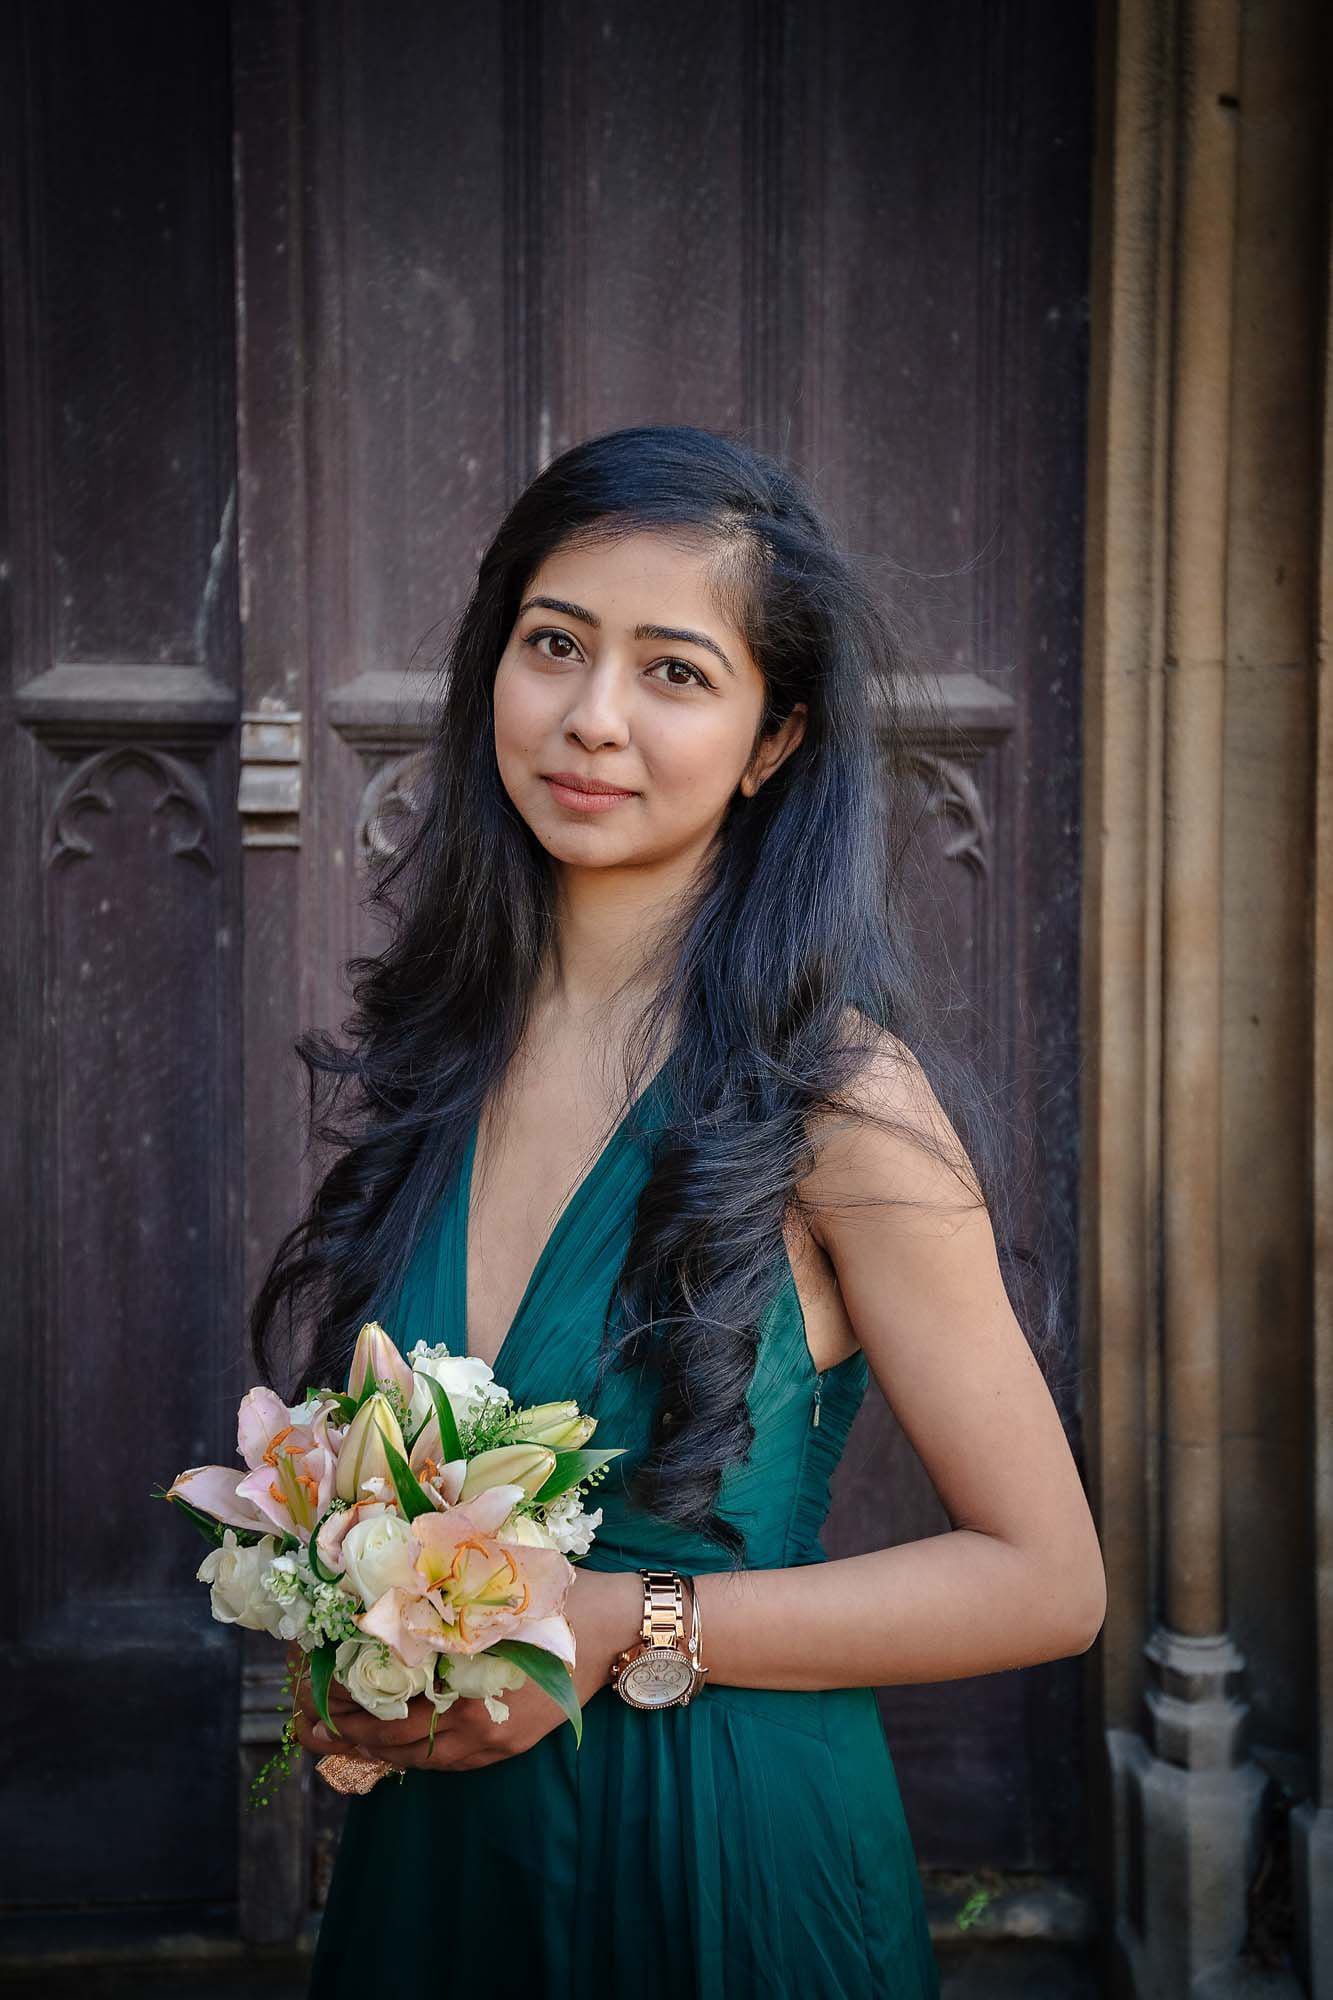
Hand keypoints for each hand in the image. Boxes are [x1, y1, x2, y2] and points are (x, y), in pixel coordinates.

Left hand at [288, 1567, 641, 1773]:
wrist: (618, 1627)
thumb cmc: (556, 1600)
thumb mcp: (495, 1589)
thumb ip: (442, 1596)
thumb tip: (380, 1593)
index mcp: (474, 1705)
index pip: (392, 1724)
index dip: (346, 1713)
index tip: (310, 1696)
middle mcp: (481, 1738)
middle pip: (399, 1750)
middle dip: (347, 1737)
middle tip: (303, 1724)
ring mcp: (496, 1745)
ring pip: (421, 1759)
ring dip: (376, 1746)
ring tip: (333, 1733)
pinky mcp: (508, 1742)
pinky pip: (446, 1757)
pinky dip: (411, 1749)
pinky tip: (391, 1735)